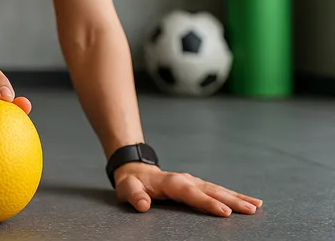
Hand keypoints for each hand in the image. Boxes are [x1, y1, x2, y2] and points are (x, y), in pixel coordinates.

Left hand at [114, 163, 262, 216]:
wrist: (136, 171)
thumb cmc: (132, 183)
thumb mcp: (127, 188)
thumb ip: (134, 195)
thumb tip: (143, 205)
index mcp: (171, 182)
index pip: (191, 193)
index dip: (207, 202)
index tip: (224, 212)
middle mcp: (186, 180)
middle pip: (211, 190)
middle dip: (231, 200)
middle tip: (251, 210)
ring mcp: (194, 181)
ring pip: (219, 189)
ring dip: (237, 197)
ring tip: (257, 206)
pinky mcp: (199, 186)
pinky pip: (218, 191)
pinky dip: (234, 196)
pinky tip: (249, 202)